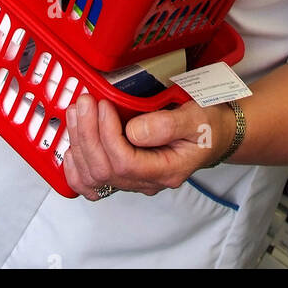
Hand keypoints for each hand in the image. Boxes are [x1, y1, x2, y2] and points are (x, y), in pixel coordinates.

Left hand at [62, 94, 237, 201]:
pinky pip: (93, 184)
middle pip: (105, 170)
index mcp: (165, 170)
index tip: (103, 105)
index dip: (108, 134)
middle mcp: (146, 181)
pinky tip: (72, 147)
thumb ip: (166, 125)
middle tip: (85, 102)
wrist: (214, 134)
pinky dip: (77, 168)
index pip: (125, 162)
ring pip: (95, 177)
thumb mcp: (196, 119)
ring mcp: (133, 180)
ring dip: (80, 144)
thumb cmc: (207, 126)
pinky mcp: (123, 173)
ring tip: (77, 113)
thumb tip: (134, 130)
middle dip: (88, 134)